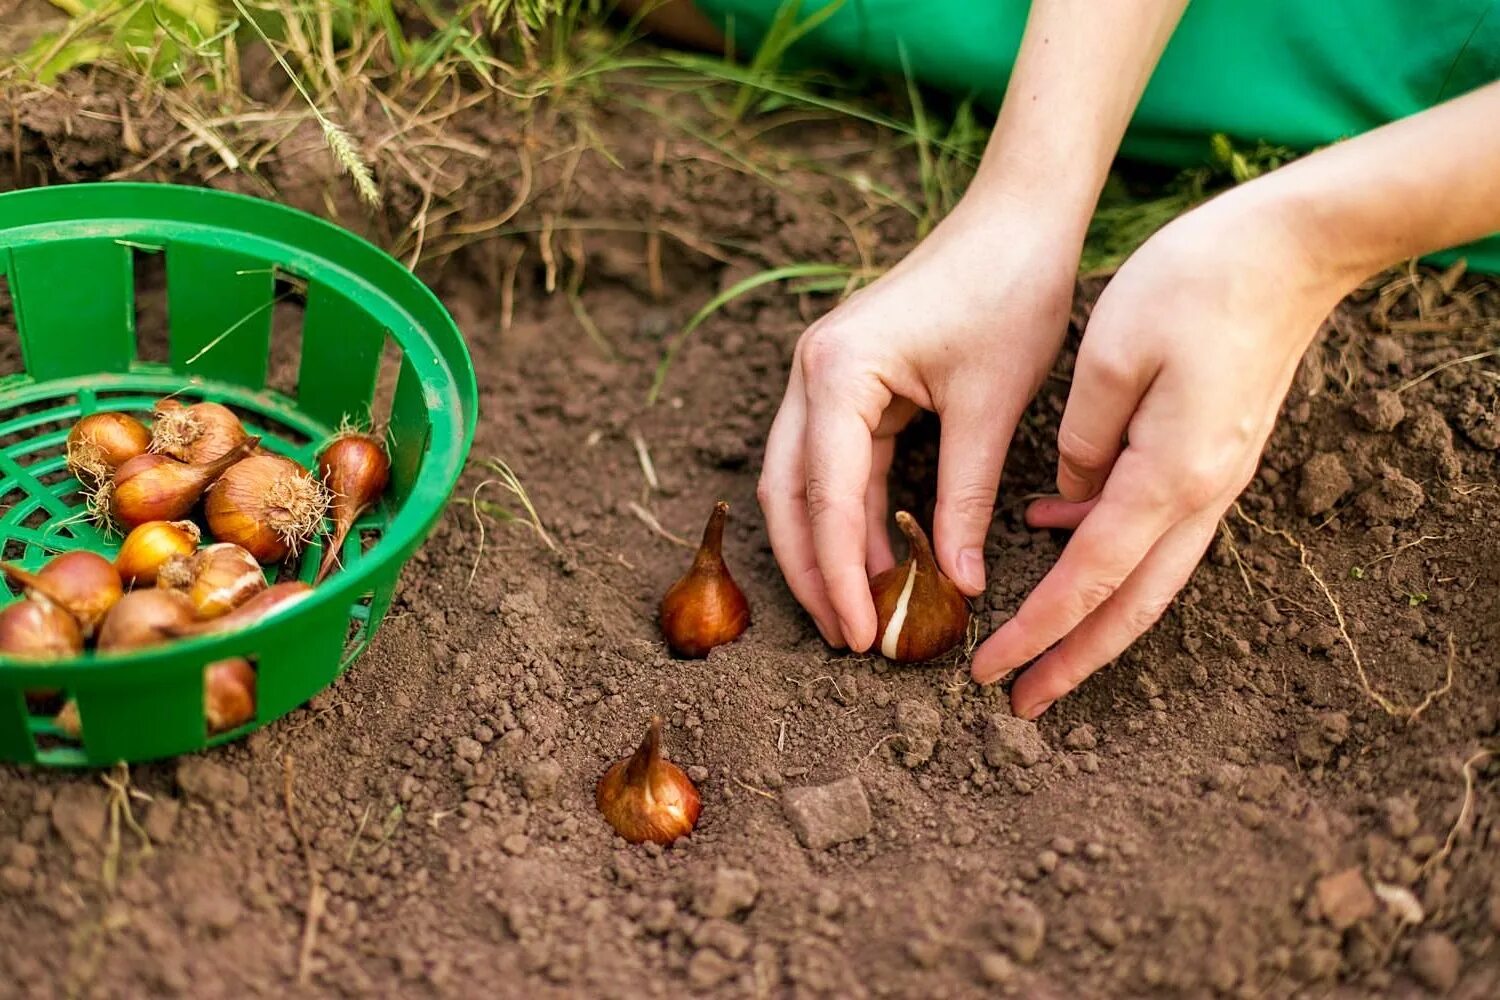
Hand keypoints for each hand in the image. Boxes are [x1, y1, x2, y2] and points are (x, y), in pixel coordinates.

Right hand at [758, 197, 1078, 649]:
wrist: (1016, 217)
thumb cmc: (1009, 293)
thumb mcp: (992, 407)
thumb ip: (965, 499)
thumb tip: (957, 586)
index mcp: (837, 372)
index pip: (826, 497)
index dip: (841, 575)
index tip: (864, 635)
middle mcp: (810, 373)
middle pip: (787, 495)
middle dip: (812, 572)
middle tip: (849, 638)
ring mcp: (821, 376)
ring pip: (799, 484)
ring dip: (824, 548)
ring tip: (860, 612)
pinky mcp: (845, 382)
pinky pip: (831, 463)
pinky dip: (849, 515)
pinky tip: (879, 559)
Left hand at [971, 187, 1353, 716]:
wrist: (1293, 247)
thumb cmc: (1197, 281)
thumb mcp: (1114, 353)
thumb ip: (1083, 440)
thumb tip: (1066, 498)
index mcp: (1169, 475)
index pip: (1089, 579)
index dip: (1037, 632)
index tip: (990, 672)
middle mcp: (1201, 493)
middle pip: (1131, 605)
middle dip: (1073, 660)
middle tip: (1021, 703)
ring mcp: (1216, 478)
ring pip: (1150, 577)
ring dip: (1094, 621)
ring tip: (1041, 649)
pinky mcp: (1215, 456)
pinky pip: (1158, 527)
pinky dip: (1110, 551)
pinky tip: (1058, 531)